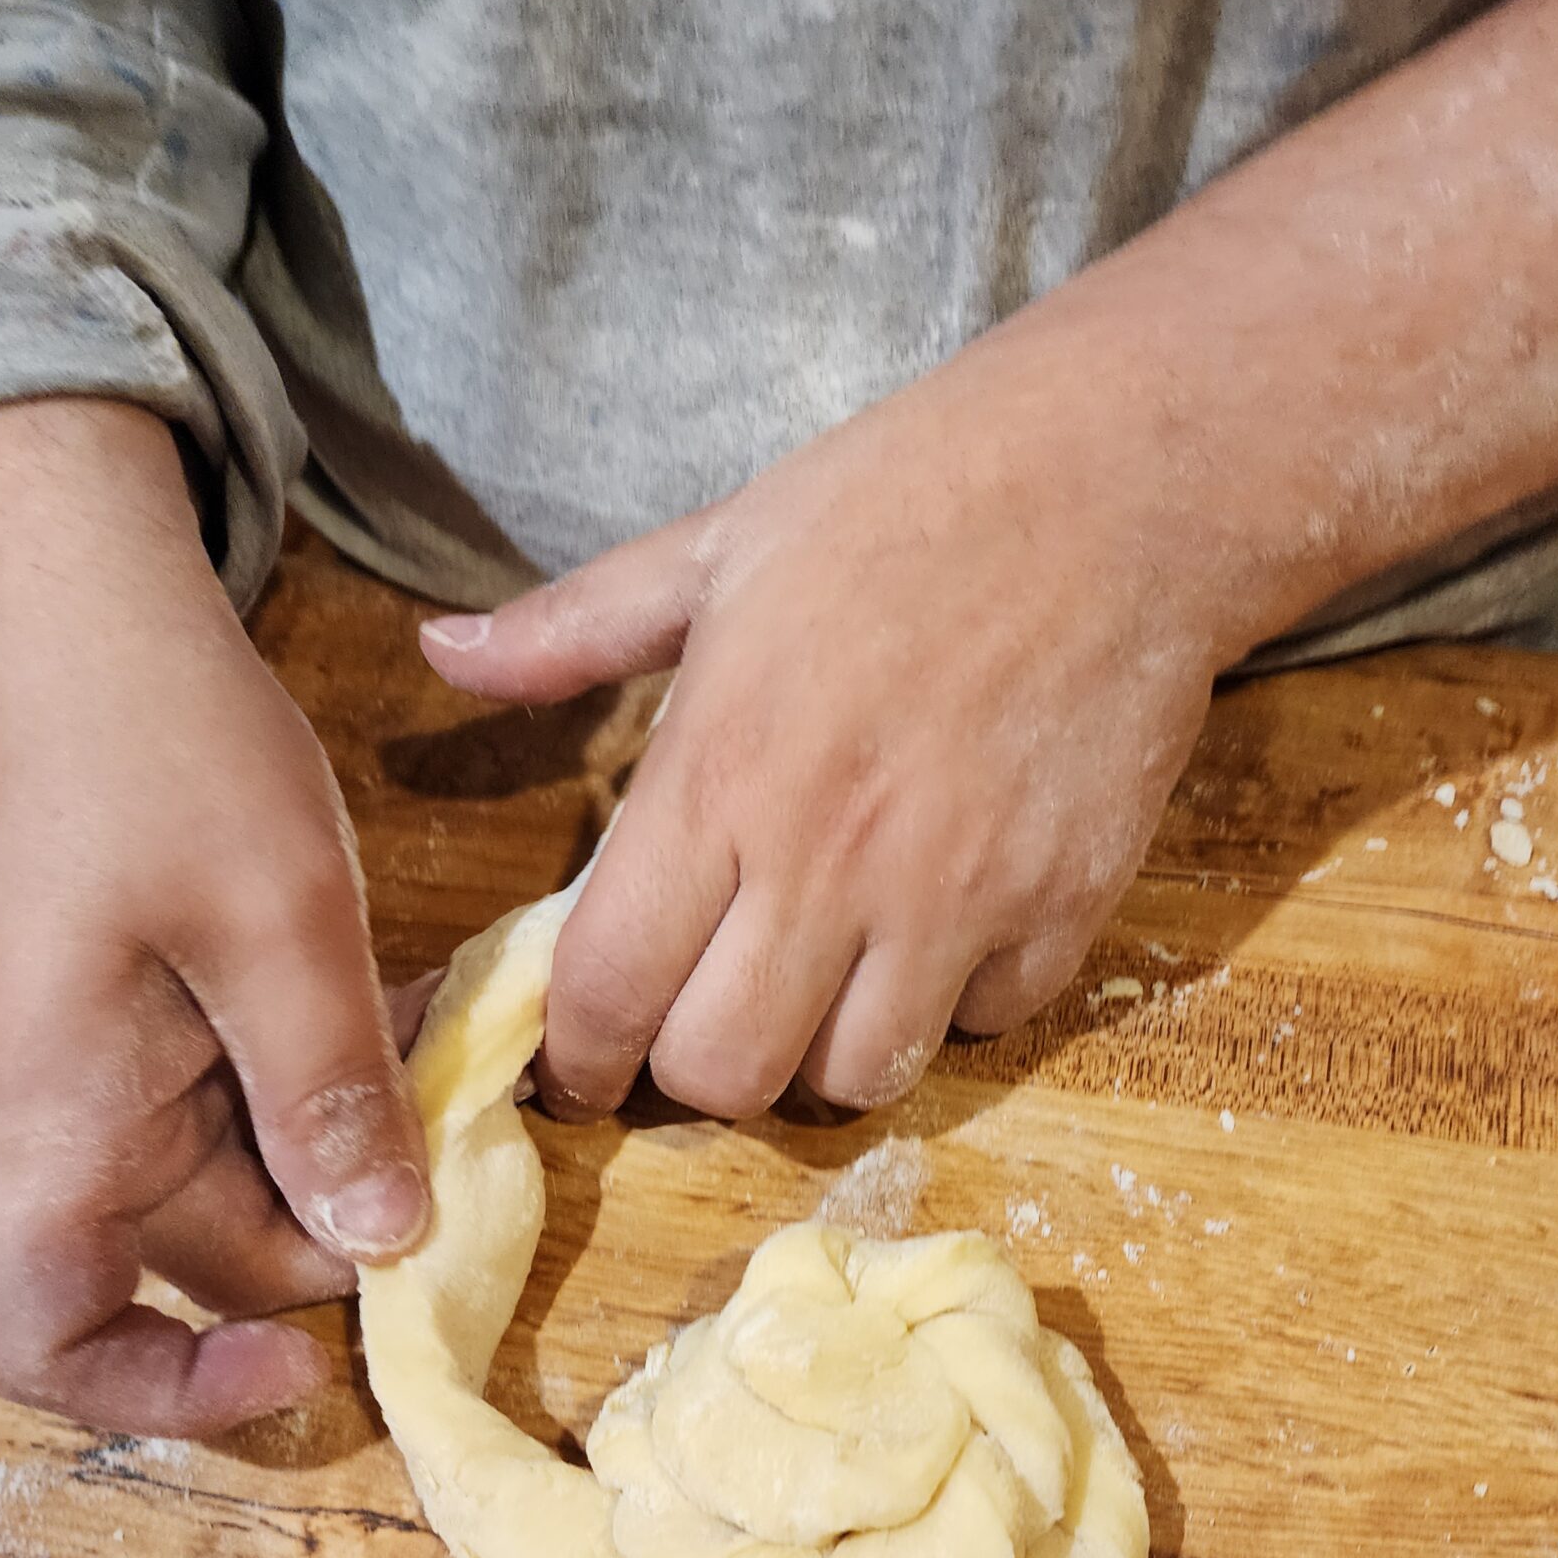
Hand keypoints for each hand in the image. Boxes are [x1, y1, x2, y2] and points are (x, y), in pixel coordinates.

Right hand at [0, 400, 429, 1433]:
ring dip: (347, 1137)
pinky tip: (408, 1004)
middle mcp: (62, 1110)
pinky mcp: (138, 1002)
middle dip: (334, 1226)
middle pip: (195, 1254)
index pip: (45, 1338)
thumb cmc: (153, 742)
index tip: (305, 1355)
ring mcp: (97, 1056)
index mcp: (58, 1113)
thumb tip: (378, 1245)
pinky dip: (325, 1069)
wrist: (73, 596)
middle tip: (458, 1154)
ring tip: (440, 1055)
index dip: (162, 1394)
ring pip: (238, 1167)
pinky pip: (238, 1085)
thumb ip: (326, 1092)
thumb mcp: (275, 918)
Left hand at [421, 299, 1254, 1117]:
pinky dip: (950, 1006)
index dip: (574, 1056)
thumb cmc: (904, 498)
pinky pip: (981, 1027)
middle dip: (691, 1068)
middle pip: (721, 1074)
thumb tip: (436, 652)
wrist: (1122, 478)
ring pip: (853, 1079)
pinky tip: (942, 930)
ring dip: (821, 1052)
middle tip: (700, 1017)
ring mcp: (954, 897)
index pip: (608, 989)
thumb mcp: (717, 546)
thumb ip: (570, 629)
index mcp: (719, 772)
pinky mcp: (1061, 910)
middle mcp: (828, 860)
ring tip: (822, 985)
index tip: (578, 1060)